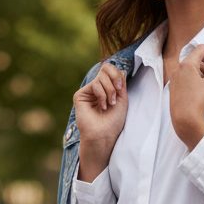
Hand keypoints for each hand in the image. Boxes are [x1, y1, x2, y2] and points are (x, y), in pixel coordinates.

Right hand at [73, 62, 127, 180]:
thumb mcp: (122, 100)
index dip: (117, 74)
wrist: (104, 135)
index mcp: (107, 89)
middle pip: (106, 69)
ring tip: (109, 104)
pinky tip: (102, 106)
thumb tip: (122, 69)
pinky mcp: (80, 95)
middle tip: (118, 90)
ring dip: (109, 90)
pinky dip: (102, 95)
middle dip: (114, 79)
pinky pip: (94, 84)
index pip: (111, 70)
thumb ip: (121, 84)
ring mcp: (88, 91)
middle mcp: (97, 88)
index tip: (121, 88)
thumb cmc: (114, 121)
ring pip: (101, 77)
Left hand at [168, 44, 203, 152]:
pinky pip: (184, 75)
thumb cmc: (198, 101)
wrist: (185, 119)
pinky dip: (193, 77)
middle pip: (195, 57)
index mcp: (187, 64)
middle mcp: (178, 68)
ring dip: (200, 70)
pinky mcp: (173, 85)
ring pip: (189, 67)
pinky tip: (199, 87)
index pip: (201, 49)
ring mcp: (174, 77)